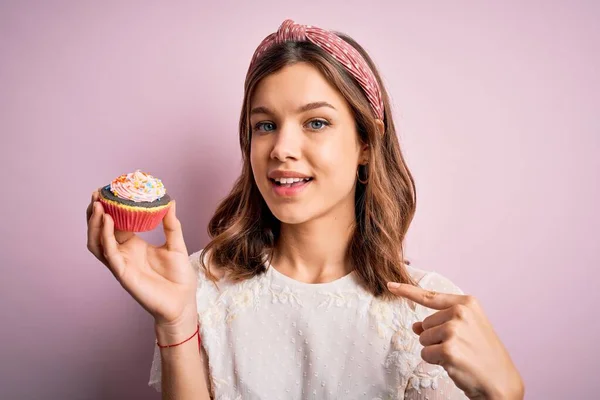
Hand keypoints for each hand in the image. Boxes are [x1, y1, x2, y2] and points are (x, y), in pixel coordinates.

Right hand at [86, 189, 197, 332]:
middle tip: (96, 194)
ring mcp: (121, 264)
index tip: (107, 190)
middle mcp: (123, 253)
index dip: (109, 208)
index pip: (114, 223)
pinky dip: (105, 236)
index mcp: (134, 245)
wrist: (183, 302)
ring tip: (97, 205)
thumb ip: (171, 224)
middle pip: (100, 231)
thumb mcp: (176, 244)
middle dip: (95, 213)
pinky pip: (109, 253)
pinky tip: (107, 221)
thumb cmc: (179, 277)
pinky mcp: (122, 273)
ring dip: (94, 224)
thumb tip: (170, 201)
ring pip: (97, 242)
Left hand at [387, 282, 523, 399]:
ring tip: (459, 355)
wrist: (501, 382)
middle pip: (424, 323)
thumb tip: (415, 326)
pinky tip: (455, 364)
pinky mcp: (449, 349)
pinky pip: (425, 354)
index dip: (407, 291)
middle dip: (435, 338)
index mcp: (467, 303)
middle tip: (460, 347)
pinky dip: (435, 361)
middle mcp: (460, 313)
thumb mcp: (465, 331)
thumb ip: (440, 322)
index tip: (391, 285)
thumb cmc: (484, 355)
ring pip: (423, 339)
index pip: (430, 296)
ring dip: (435, 350)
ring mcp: (454, 330)